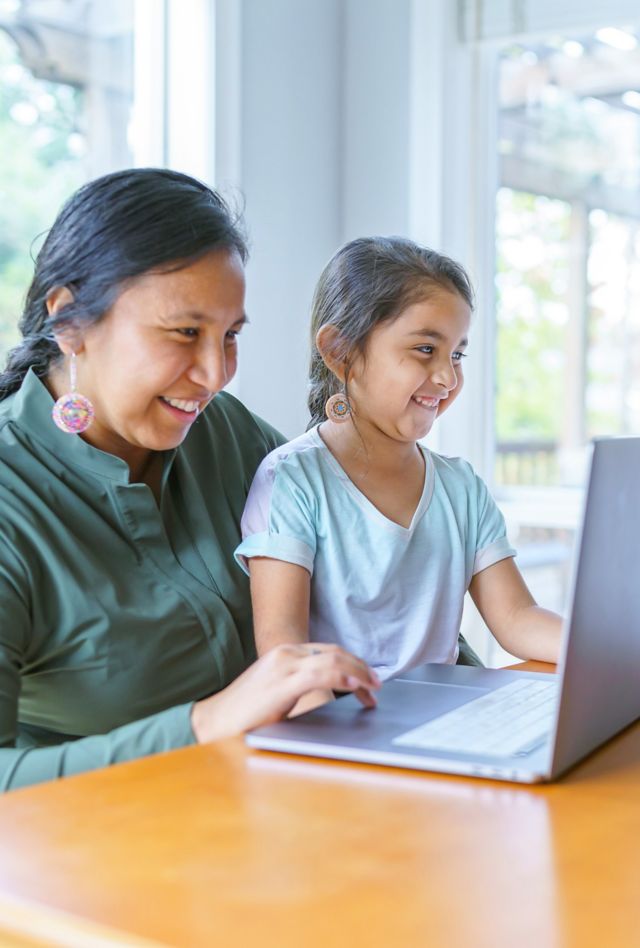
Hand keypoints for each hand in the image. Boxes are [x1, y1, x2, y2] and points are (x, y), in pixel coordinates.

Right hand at [191, 643, 379, 743]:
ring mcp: (285, 665)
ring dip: (359, 672)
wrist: (215, 720)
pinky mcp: (284, 681)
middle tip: (377, 685)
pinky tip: (356, 685)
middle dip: (361, 667)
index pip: (329, 651)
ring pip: (334, 659)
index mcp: (285, 653)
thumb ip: (300, 686)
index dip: (353, 663)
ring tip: (373, 688)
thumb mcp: (277, 692)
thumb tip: (329, 696)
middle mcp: (286, 653)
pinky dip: (344, 676)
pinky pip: (322, 672)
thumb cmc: (245, 712)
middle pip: (336, 652)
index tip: (368, 679)